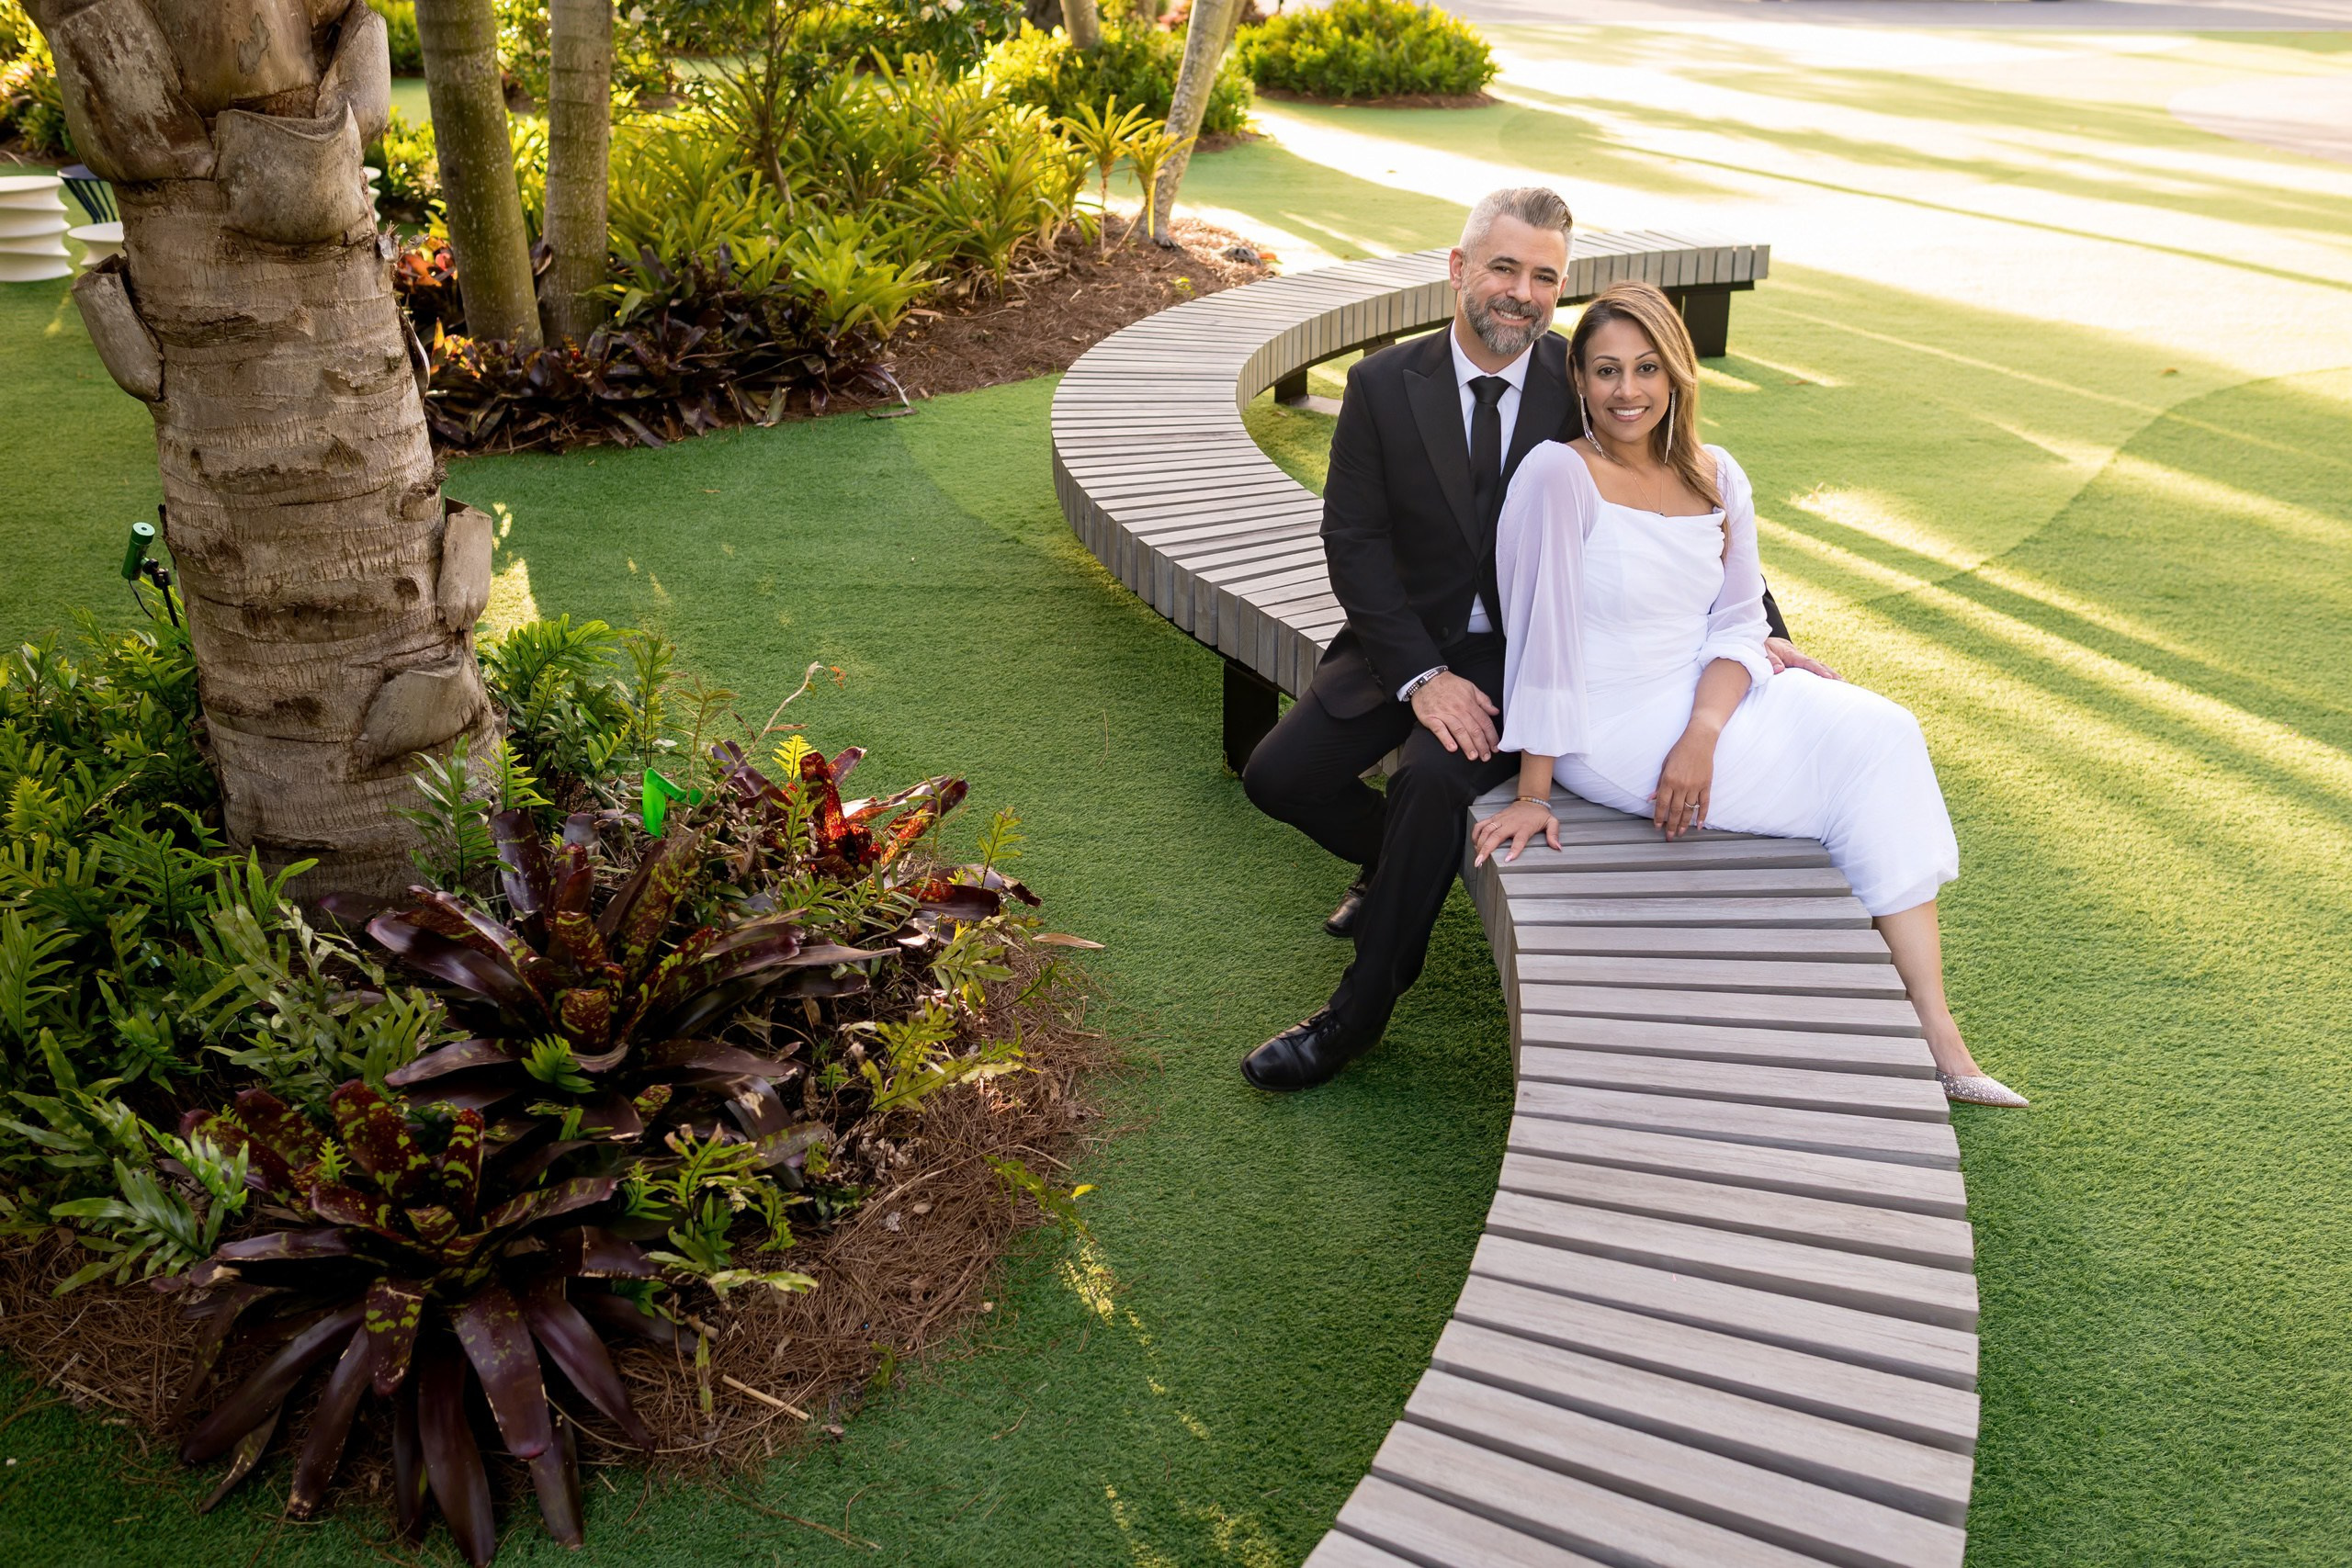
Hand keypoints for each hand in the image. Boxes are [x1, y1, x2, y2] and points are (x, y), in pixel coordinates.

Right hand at [1410, 672, 1499, 760]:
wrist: (1426, 679)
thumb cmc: (1448, 684)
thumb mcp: (1470, 687)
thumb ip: (1483, 700)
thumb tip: (1495, 711)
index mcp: (1469, 703)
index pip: (1484, 722)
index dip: (1491, 736)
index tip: (1495, 747)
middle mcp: (1459, 709)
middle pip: (1474, 730)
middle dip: (1482, 745)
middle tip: (1485, 757)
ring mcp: (1444, 714)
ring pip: (1459, 731)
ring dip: (1467, 745)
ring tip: (1473, 757)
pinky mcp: (1431, 718)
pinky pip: (1439, 730)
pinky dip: (1446, 739)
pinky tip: (1452, 748)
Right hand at [1471, 799, 1560, 866]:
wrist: (1530, 800)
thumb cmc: (1539, 815)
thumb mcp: (1551, 822)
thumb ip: (1554, 835)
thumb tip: (1557, 848)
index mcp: (1525, 827)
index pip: (1519, 840)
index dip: (1514, 850)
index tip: (1507, 860)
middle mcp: (1510, 823)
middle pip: (1496, 836)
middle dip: (1486, 850)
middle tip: (1479, 862)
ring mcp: (1500, 819)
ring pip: (1486, 831)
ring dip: (1478, 844)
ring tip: (1476, 857)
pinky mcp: (1494, 817)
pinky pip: (1481, 824)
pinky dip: (1475, 833)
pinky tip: (1473, 843)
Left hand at [1651, 724, 1717, 838]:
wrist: (1699, 741)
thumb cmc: (1679, 751)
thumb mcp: (1664, 765)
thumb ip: (1659, 784)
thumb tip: (1651, 800)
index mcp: (1668, 780)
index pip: (1662, 804)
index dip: (1659, 817)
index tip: (1657, 827)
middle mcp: (1681, 785)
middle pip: (1675, 810)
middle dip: (1671, 825)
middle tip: (1669, 837)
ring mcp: (1695, 786)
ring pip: (1689, 810)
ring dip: (1684, 823)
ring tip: (1681, 833)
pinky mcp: (1706, 785)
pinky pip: (1705, 804)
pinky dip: (1702, 815)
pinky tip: (1699, 825)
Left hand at [1765, 636, 1841, 680]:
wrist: (1758, 639)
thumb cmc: (1758, 647)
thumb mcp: (1761, 652)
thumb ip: (1770, 660)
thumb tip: (1780, 670)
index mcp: (1790, 654)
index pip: (1807, 662)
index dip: (1818, 670)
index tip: (1828, 678)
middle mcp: (1797, 656)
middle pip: (1818, 664)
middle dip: (1831, 673)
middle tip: (1844, 683)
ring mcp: (1798, 659)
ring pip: (1817, 666)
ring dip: (1830, 674)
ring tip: (1843, 684)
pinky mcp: (1797, 663)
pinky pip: (1811, 668)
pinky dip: (1822, 674)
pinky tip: (1829, 682)